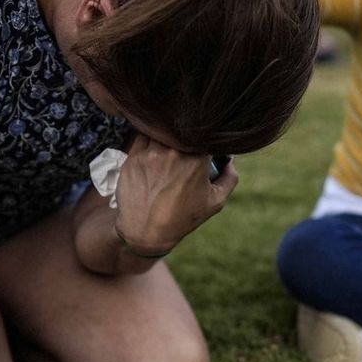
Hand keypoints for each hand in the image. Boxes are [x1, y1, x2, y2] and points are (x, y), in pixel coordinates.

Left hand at [113, 134, 237, 254]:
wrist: (146, 232)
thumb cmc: (183, 218)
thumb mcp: (215, 202)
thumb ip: (229, 178)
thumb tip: (229, 160)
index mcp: (196, 158)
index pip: (203, 134)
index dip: (204, 136)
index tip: (202, 144)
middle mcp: (172, 151)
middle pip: (180, 129)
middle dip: (184, 135)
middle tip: (184, 147)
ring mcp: (150, 153)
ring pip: (160, 130)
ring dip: (165, 135)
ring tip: (168, 148)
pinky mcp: (132, 157)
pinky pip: (141, 137)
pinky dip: (148, 139)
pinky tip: (152, 150)